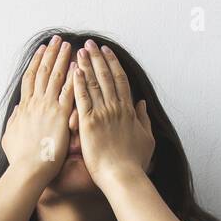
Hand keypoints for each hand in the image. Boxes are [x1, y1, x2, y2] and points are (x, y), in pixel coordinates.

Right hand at [1, 35, 74, 183]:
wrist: (27, 171)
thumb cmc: (20, 159)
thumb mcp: (11, 136)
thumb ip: (15, 120)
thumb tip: (17, 109)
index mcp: (25, 108)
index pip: (31, 78)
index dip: (36, 62)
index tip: (42, 50)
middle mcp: (35, 104)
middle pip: (43, 72)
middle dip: (50, 54)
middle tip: (57, 39)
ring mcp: (48, 108)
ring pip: (56, 77)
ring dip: (62, 59)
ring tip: (69, 45)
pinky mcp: (60, 117)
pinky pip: (68, 92)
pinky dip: (73, 78)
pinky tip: (79, 66)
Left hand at [72, 40, 154, 189]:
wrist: (123, 177)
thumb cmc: (134, 163)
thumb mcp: (146, 139)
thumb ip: (143, 119)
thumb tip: (142, 104)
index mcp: (129, 111)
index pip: (120, 81)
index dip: (113, 64)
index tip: (107, 52)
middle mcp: (116, 108)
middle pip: (106, 77)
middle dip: (98, 58)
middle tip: (91, 43)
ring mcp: (103, 114)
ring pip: (94, 83)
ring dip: (87, 65)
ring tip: (80, 50)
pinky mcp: (89, 123)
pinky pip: (82, 99)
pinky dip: (78, 83)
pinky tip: (74, 70)